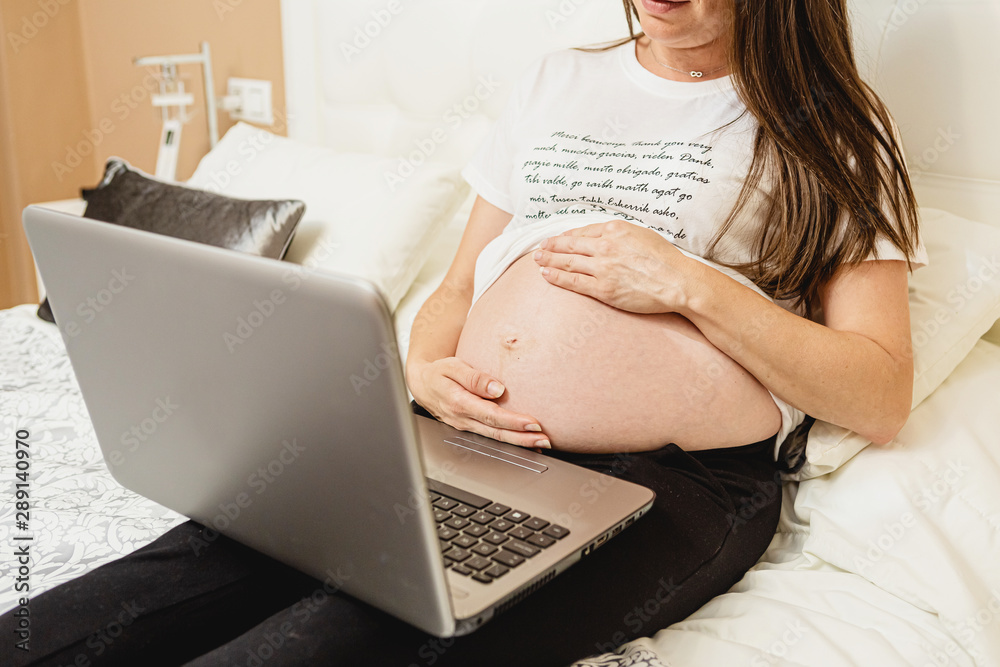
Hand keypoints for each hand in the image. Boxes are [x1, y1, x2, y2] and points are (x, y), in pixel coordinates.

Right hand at [407, 357, 549, 448]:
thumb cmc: (438, 373)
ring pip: (495, 438)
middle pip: (496, 432)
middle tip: (544, 440)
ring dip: (519, 442)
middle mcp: (463, 419)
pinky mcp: (469, 428)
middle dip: (522, 438)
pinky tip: (524, 442)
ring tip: (540, 444)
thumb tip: (497, 388)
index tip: (533, 423)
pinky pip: (491, 437)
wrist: (422, 384)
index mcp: (459, 403)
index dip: (513, 421)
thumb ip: (474, 378)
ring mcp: (466, 426)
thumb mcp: (453, 366)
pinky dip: (509, 441)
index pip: (491, 415)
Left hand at [533, 219, 695, 312]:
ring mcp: (603, 268)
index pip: (583, 231)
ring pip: (568, 262)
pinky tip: (546, 275)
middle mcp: (605, 246)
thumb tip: (604, 235)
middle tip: (539, 248)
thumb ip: (620, 234)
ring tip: (537, 260)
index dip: (567, 236)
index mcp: (616, 229)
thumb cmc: (666, 259)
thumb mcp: (642, 235)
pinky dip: (557, 277)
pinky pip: (573, 282)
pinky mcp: (603, 288)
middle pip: (570, 245)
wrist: (677, 281)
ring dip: (549, 260)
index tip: (557, 238)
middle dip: (551, 246)